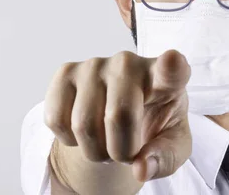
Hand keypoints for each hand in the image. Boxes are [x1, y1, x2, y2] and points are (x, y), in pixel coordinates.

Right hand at [44, 49, 191, 182]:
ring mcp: (95, 64)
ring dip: (95, 151)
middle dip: (120, 150)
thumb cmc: (154, 126)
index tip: (173, 60)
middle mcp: (130, 63)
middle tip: (126, 151)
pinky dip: (69, 139)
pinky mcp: (66, 71)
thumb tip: (140, 168)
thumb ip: (164, 158)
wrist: (122, 118)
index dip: (171, 66)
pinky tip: (85, 128)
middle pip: (119, 115)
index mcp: (166, 79)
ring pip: (84, 123)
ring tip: (107, 140)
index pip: (172, 70)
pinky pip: (56, 119)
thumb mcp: (171, 147)